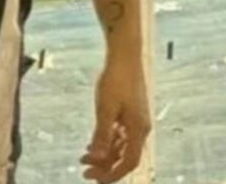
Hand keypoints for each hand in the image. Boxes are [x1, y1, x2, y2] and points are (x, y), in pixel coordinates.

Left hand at [81, 51, 151, 181]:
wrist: (124, 55)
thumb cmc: (115, 79)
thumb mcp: (105, 108)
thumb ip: (102, 135)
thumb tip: (96, 158)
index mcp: (138, 130)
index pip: (129, 162)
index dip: (112, 174)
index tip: (93, 179)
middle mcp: (141, 128)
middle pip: (126, 157)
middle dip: (106, 166)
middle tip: (84, 170)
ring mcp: (136, 120)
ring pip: (122, 146)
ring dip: (105, 154)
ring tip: (84, 158)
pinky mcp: (130, 112)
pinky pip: (121, 135)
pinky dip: (108, 142)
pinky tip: (93, 143)